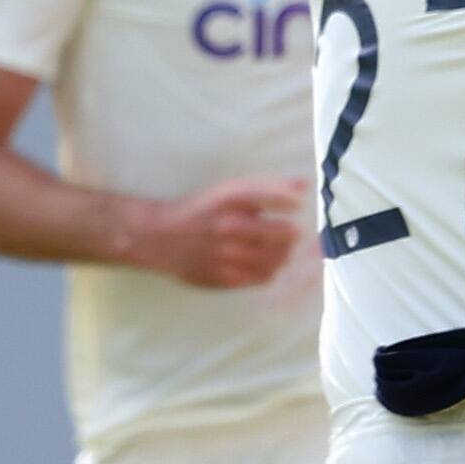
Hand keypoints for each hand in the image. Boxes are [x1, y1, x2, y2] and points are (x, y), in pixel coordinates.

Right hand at [132, 177, 306, 287]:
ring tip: (274, 249)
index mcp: (229, 199)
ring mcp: (224, 254)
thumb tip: (305, 185)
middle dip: (291, 234)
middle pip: (285, 234)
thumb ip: (268, 188)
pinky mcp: (221, 277)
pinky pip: (262, 278)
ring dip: (282, 254)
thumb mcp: (229, 192)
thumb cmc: (202, 211)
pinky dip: (268, 270)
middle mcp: (228, 226)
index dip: (291, 203)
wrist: (159, 237)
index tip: (295, 206)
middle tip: (288, 233)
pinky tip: (260, 262)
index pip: (274, 197)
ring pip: (277, 259)